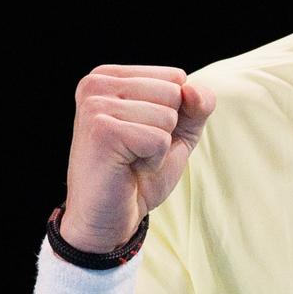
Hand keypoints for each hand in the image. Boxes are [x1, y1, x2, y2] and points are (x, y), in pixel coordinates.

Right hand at [61, 65, 214, 250]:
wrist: (109, 217)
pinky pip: (159, 139)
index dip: (174, 114)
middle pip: (173, 93)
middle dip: (167, 130)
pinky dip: (153, 160)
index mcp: (109, 76)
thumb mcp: (178, 131)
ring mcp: (95, 105)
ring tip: (131, 158)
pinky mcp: (102, 131)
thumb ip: (197, 104)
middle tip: (136, 150)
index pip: (176, 77)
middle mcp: (96, 83)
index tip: (142, 134)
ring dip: (159, 147)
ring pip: (167, 116)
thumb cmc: (139, 173)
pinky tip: (127, 168)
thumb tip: (192, 89)